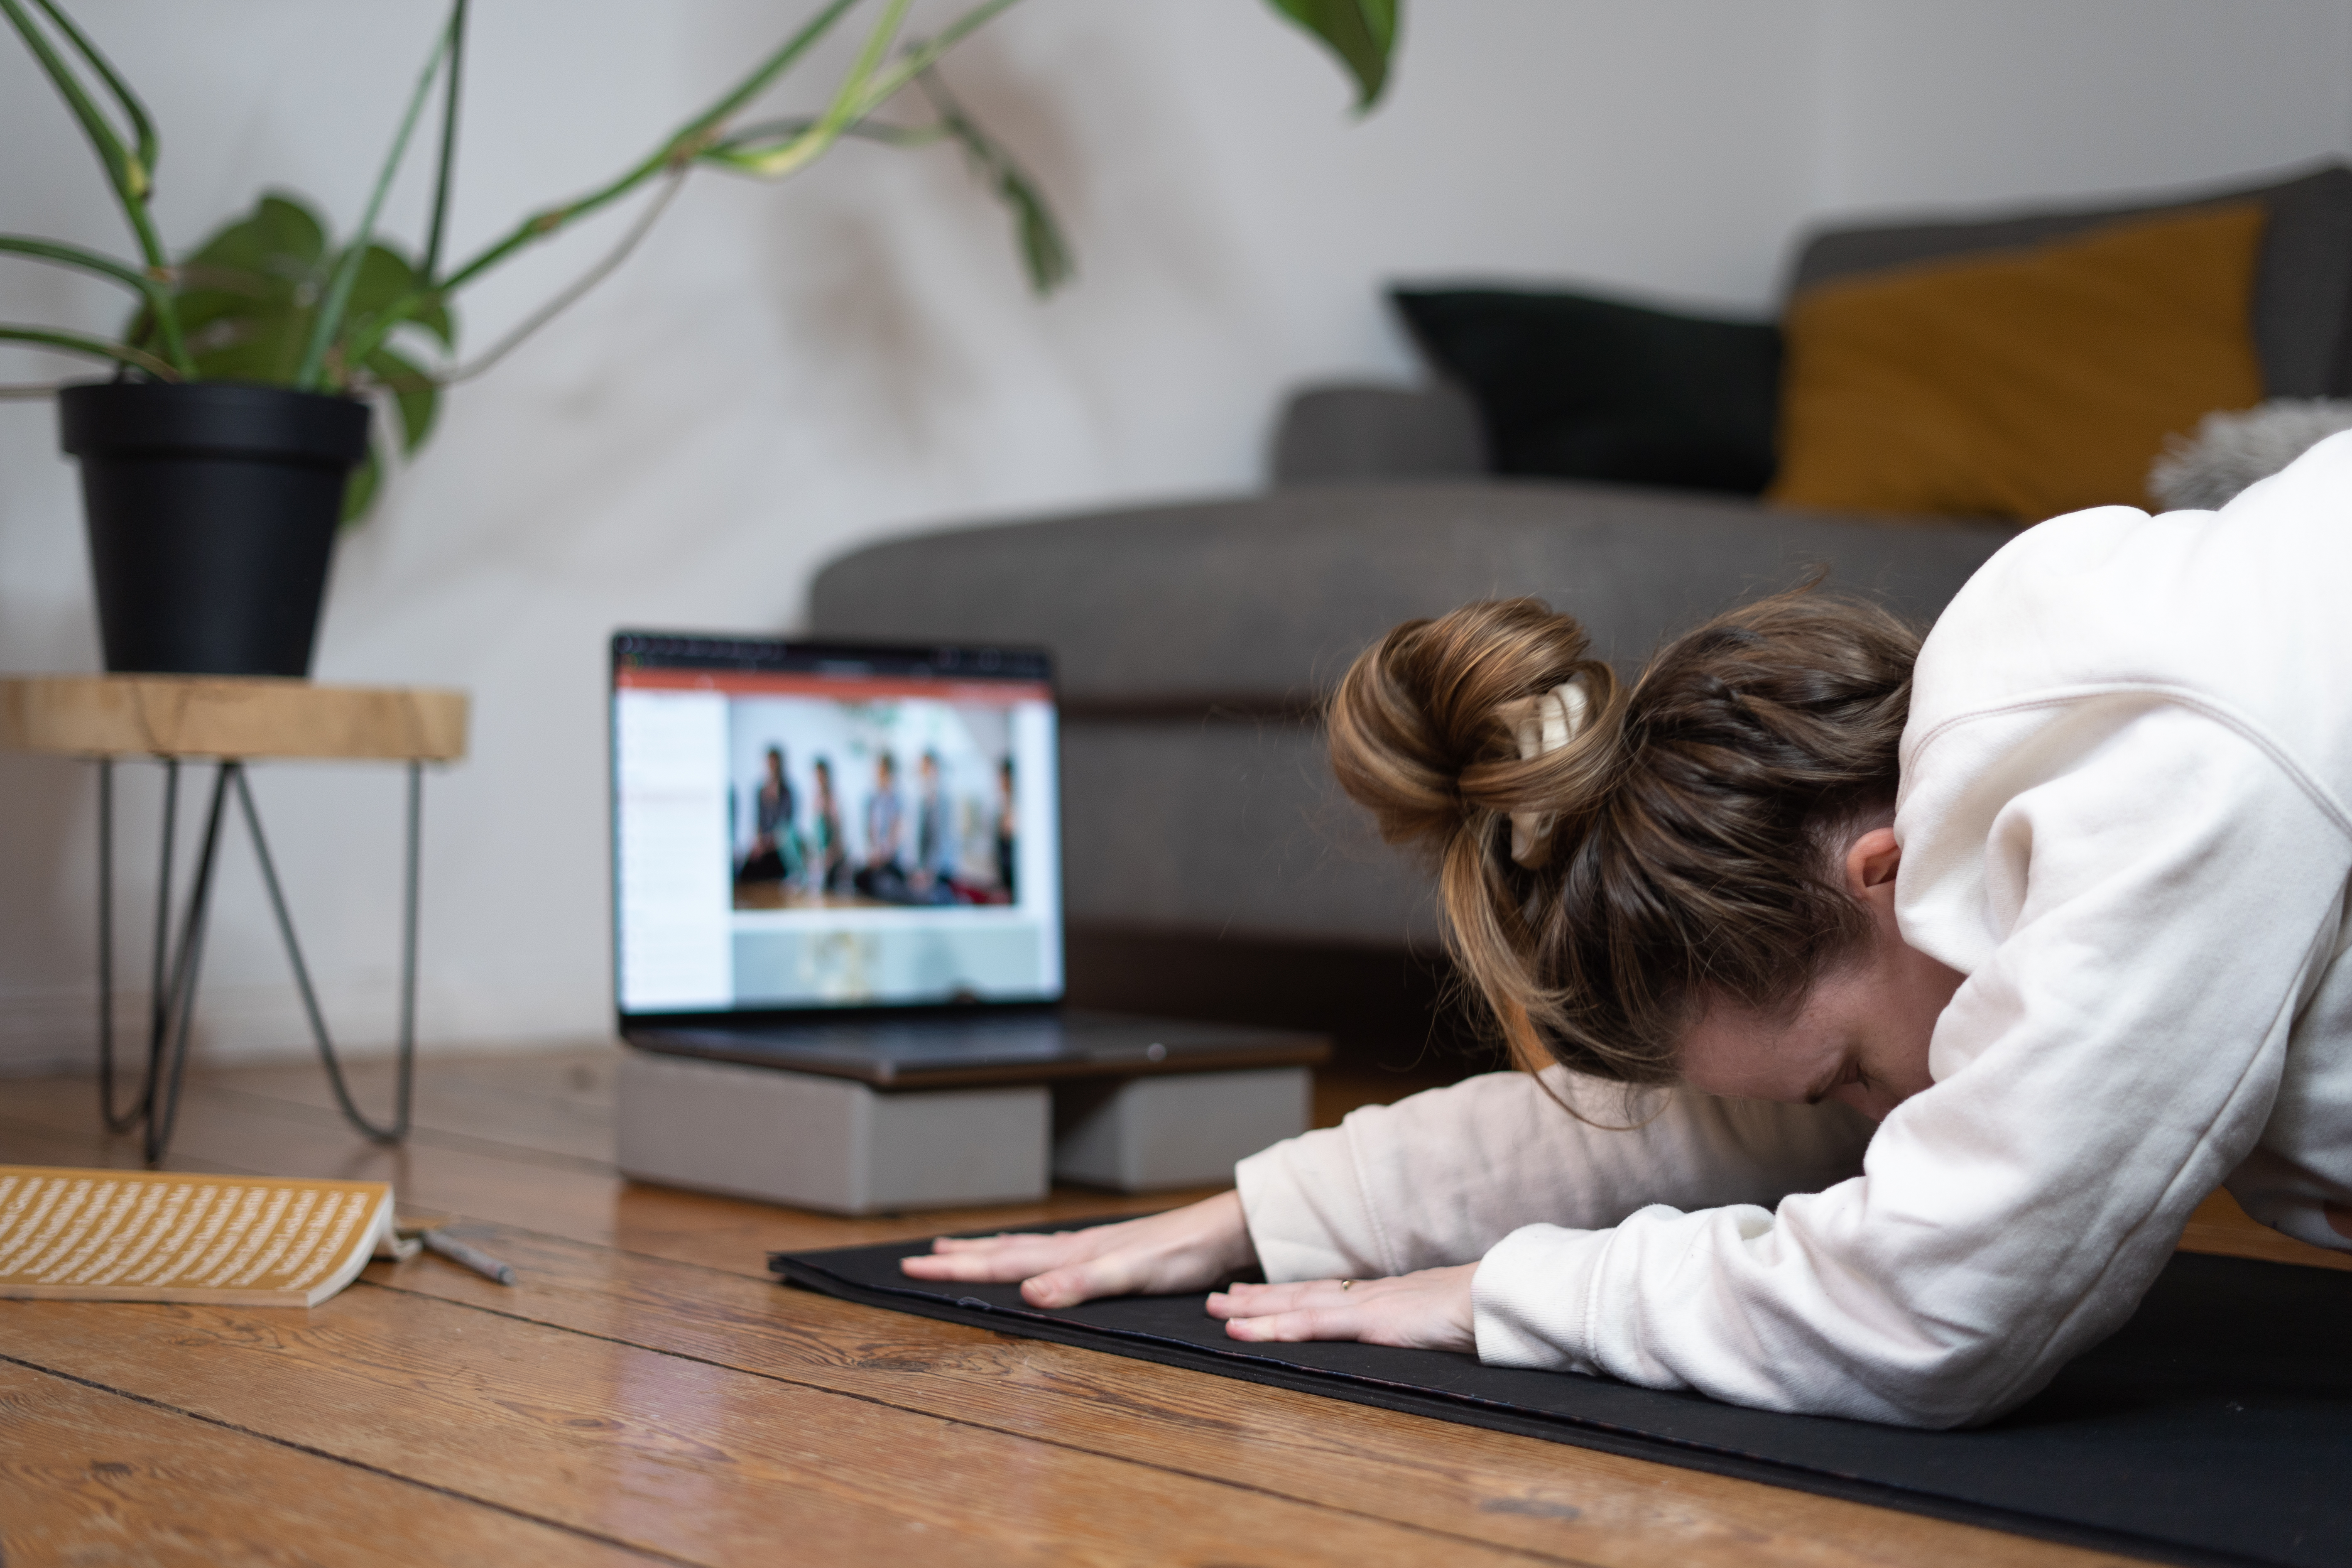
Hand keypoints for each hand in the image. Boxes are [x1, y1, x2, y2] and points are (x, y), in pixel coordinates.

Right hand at [899, 1189, 1256, 1308]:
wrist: (1224, 1232)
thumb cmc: (1183, 1253)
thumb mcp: (1132, 1273)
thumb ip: (1082, 1283)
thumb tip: (1027, 1294)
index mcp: (1072, 1254)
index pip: (1002, 1262)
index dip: (957, 1269)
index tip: (913, 1268)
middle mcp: (1075, 1247)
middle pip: (1003, 1252)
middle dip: (958, 1259)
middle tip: (914, 1259)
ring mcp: (1090, 1248)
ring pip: (1023, 1249)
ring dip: (985, 1252)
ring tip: (952, 1248)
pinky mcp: (1109, 1253)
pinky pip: (1049, 1253)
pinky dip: (1022, 1254)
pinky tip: (1026, 1258)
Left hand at [1205, 1262, 1477, 1352]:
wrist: (1502, 1298)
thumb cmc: (1479, 1311)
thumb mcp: (1439, 1322)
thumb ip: (1417, 1327)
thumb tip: (1412, 1334)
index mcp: (1381, 1297)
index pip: (1321, 1295)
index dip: (1284, 1295)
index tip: (1252, 1295)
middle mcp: (1365, 1296)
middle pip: (1298, 1296)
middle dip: (1255, 1298)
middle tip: (1215, 1300)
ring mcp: (1365, 1306)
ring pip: (1296, 1308)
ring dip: (1254, 1311)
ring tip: (1217, 1312)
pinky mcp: (1370, 1321)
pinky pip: (1314, 1326)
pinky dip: (1278, 1327)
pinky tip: (1250, 1329)